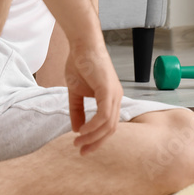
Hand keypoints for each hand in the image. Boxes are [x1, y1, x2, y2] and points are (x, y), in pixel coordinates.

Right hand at [63, 31, 122, 154]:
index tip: (83, 147)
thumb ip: (77, 110)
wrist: (82, 44)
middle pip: (111, 128)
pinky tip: (82, 130)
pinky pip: (104, 114)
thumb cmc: (80, 64)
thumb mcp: (76, 92)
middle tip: (81, 151)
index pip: (109, 125)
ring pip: (108, 124)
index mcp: (111, 98)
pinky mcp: (108, 89)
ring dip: (92, 136)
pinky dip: (93, 126)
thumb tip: (77, 129)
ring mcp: (114, 94)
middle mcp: (117, 97)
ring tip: (78, 142)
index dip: (97, 139)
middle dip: (96, 142)